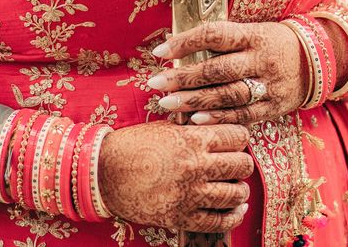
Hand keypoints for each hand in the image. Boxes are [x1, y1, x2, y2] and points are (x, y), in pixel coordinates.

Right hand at [99, 121, 252, 232]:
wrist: (105, 172)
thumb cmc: (134, 145)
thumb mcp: (166, 127)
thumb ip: (194, 128)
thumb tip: (220, 128)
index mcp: (192, 138)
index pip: (237, 136)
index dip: (239, 137)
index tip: (235, 141)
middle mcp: (196, 166)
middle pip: (242, 165)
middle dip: (241, 163)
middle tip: (234, 163)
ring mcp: (190, 194)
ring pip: (236, 194)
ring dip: (239, 190)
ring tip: (235, 186)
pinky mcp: (182, 217)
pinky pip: (221, 221)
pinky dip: (233, 215)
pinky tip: (235, 208)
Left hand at [147, 22, 306, 125]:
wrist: (317, 61)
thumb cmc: (271, 42)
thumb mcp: (252, 31)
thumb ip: (221, 40)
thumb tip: (177, 46)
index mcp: (253, 35)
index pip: (215, 35)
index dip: (186, 42)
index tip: (159, 51)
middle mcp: (260, 60)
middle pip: (218, 69)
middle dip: (183, 78)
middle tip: (154, 84)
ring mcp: (269, 85)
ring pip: (228, 95)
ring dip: (194, 101)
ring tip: (167, 104)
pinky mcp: (273, 107)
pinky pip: (243, 116)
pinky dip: (218, 118)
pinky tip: (194, 120)